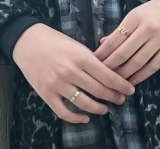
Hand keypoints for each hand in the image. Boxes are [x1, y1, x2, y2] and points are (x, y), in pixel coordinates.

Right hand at [12, 23, 135, 124]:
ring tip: (106, 109)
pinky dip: (76, 118)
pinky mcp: (46, 94)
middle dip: (113, 96)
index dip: (121, 85)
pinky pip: (64, 112)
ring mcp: (58, 84)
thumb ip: (92, 59)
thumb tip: (109, 73)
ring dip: (98, 108)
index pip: (107, 75)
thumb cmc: (56, 41)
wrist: (29, 42)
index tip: (130, 89)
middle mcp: (71, 71)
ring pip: (84, 103)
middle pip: (98, 90)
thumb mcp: (77, 45)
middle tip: (122, 99)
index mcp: (81, 57)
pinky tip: (85, 118)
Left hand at [92, 0, 159, 85]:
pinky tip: (132, 81)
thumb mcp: (140, 11)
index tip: (92, 64)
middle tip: (99, 78)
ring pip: (137, 63)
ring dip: (123, 75)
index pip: (114, 40)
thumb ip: (123, 28)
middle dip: (109, 68)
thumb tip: (103, 43)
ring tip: (113, 83)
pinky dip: (140, 76)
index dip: (102, 54)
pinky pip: (152, 66)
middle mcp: (148, 28)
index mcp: (136, 16)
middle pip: (123, 54)